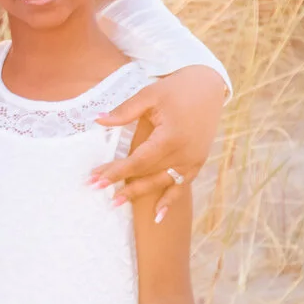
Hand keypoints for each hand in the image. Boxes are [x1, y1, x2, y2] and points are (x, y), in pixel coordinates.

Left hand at [93, 68, 224, 219]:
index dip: (116, 172)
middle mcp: (184, 154)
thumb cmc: (176, 89)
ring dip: (140, 194)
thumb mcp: (148, 96)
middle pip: (147, 174)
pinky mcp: (198, 162)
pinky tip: (157, 217)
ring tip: (116, 203)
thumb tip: (98, 121)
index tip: (95, 179)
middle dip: (121, 182)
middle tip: (96, 188)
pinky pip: (182, 186)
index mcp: (171, 138)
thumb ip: (124, 112)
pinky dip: (170, 201)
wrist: (208, 87)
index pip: (138, 161)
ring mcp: (193, 160)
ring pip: (162, 183)